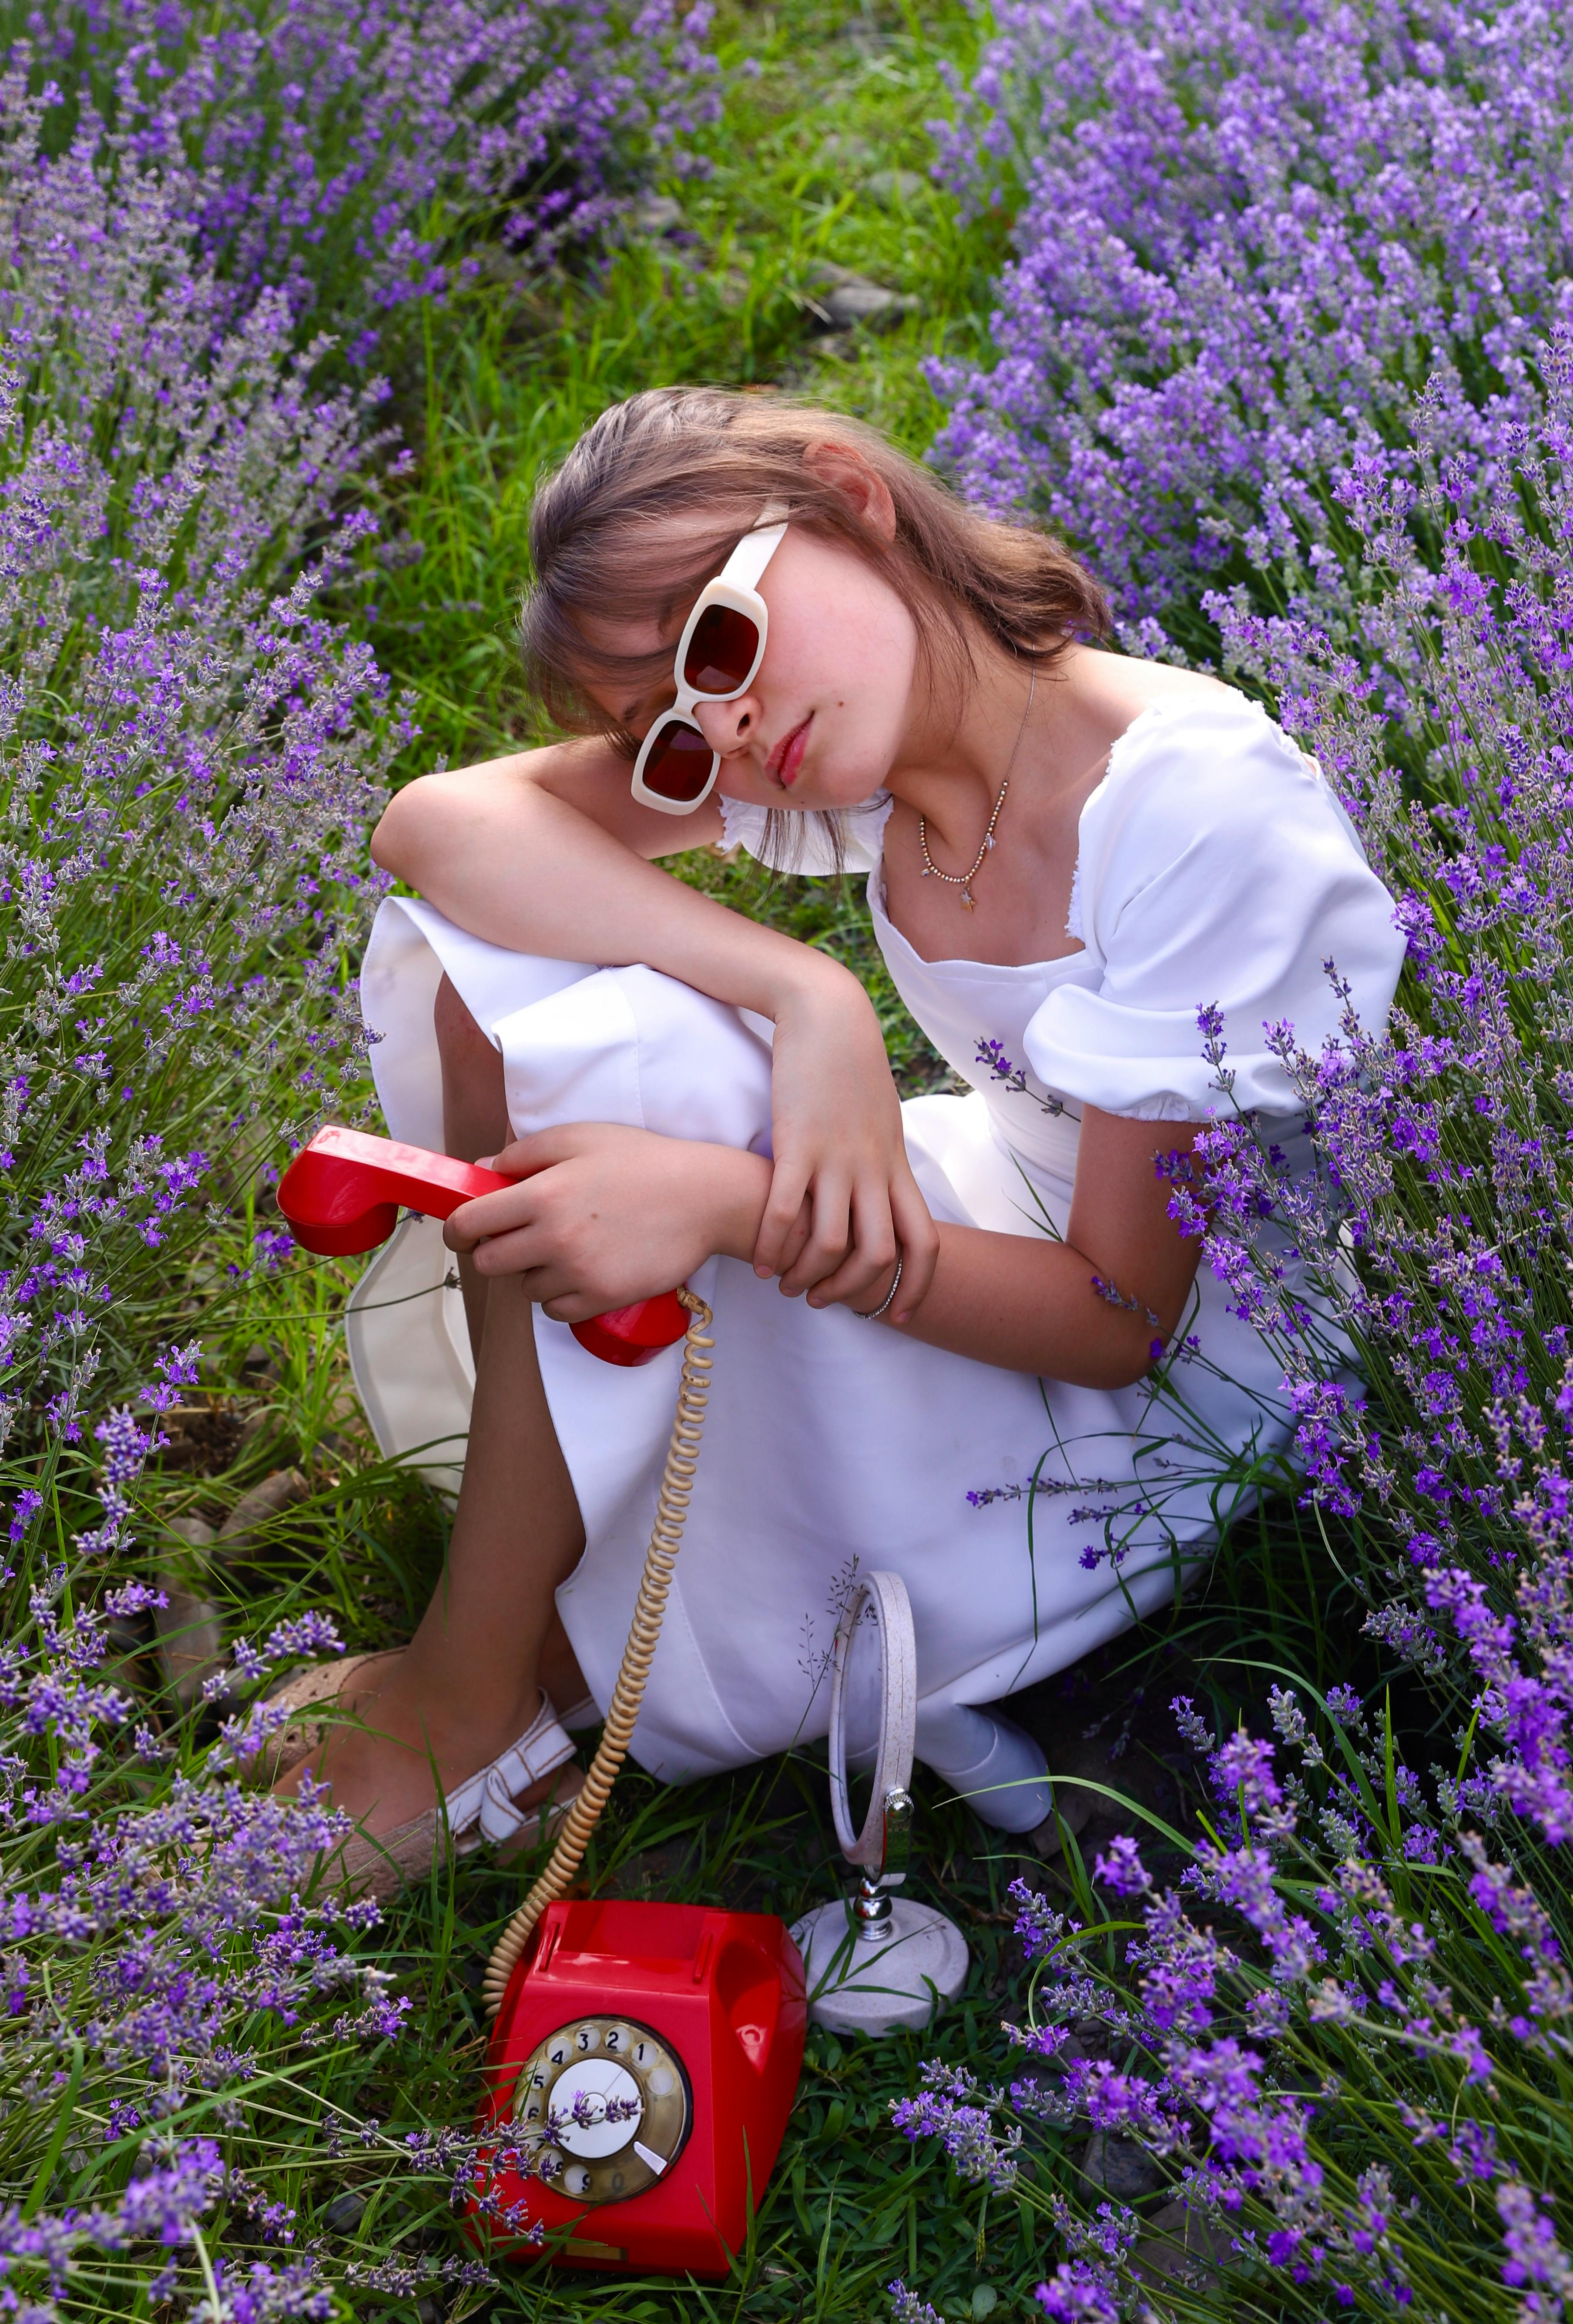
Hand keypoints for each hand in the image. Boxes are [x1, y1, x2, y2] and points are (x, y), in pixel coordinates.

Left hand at [442, 1123, 770, 1321]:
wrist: (705, 1198)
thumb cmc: (643, 1161)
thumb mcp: (581, 1137)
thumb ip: (525, 1153)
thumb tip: (483, 1172)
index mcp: (544, 1193)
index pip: (470, 1222)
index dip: (456, 1228)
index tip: (462, 1230)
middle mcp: (555, 1237)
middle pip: (489, 1263)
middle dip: (493, 1250)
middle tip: (517, 1237)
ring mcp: (579, 1272)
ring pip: (524, 1288)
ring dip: (533, 1272)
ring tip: (565, 1248)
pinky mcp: (603, 1297)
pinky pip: (555, 1311)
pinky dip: (560, 1296)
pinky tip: (581, 1271)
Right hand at [756, 971, 937, 1323]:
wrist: (828, 1016)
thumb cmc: (851, 1069)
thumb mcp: (881, 1120)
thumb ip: (881, 1160)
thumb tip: (880, 1193)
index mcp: (896, 1167)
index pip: (925, 1242)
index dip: (916, 1286)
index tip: (900, 1314)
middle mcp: (872, 1169)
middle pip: (879, 1253)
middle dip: (853, 1291)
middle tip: (826, 1301)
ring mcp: (836, 1158)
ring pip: (832, 1241)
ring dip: (808, 1274)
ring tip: (787, 1284)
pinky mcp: (796, 1143)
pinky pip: (783, 1210)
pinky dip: (772, 1244)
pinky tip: (760, 1259)